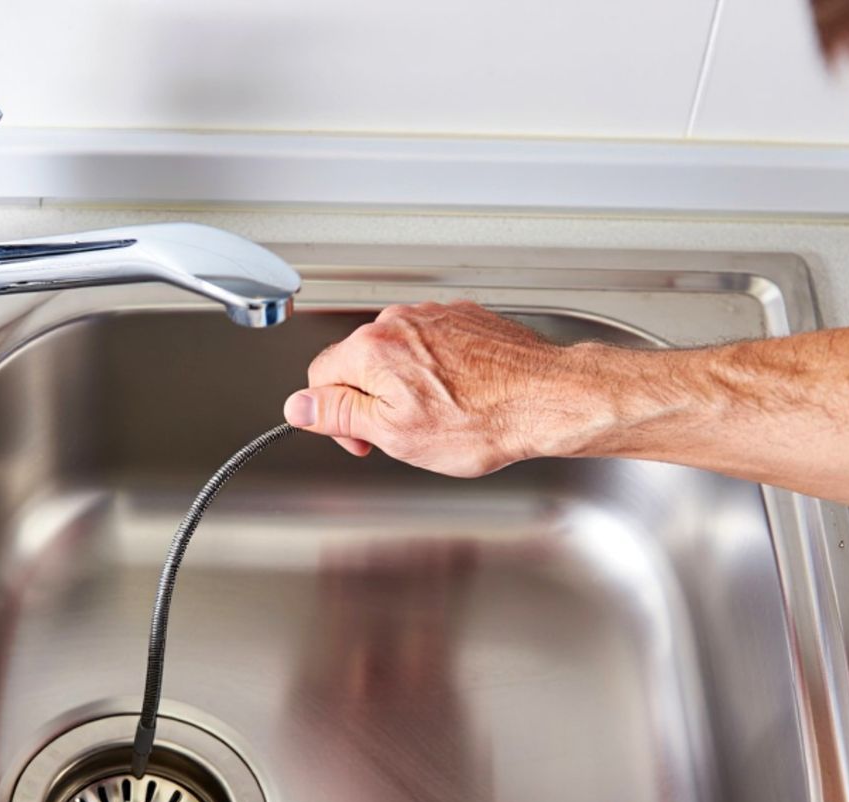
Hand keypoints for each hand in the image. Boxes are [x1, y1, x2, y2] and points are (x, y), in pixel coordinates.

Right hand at [281, 301, 598, 476]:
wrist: (549, 399)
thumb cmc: (484, 421)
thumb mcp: (395, 434)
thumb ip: (339, 414)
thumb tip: (299, 406)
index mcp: (372, 350)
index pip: (320, 377)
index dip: (334, 416)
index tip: (361, 438)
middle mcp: (400, 322)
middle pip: (359, 363)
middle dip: (373, 400)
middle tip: (404, 433)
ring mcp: (434, 316)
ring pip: (397, 354)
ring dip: (406, 385)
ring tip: (442, 416)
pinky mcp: (464, 318)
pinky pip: (432, 345)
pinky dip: (438, 371)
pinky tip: (462, 397)